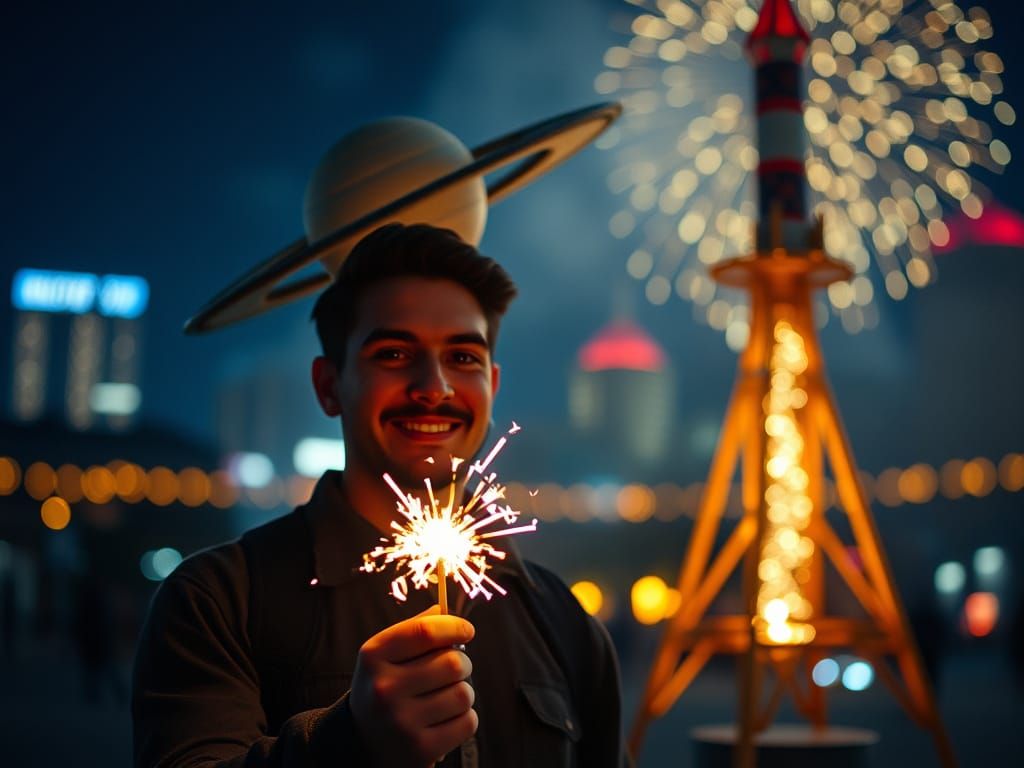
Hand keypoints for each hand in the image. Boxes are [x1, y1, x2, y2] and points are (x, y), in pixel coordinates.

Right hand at [350, 606, 476, 766]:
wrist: (362, 741)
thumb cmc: (383, 687)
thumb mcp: (385, 654)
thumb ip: (414, 629)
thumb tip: (444, 608)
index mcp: (374, 656)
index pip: (425, 632)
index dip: (454, 626)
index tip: (466, 630)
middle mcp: (383, 689)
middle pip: (453, 662)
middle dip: (462, 663)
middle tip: (454, 669)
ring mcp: (401, 722)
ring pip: (464, 694)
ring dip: (463, 692)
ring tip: (446, 696)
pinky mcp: (421, 750)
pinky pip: (467, 723)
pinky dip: (465, 719)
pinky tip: (446, 718)